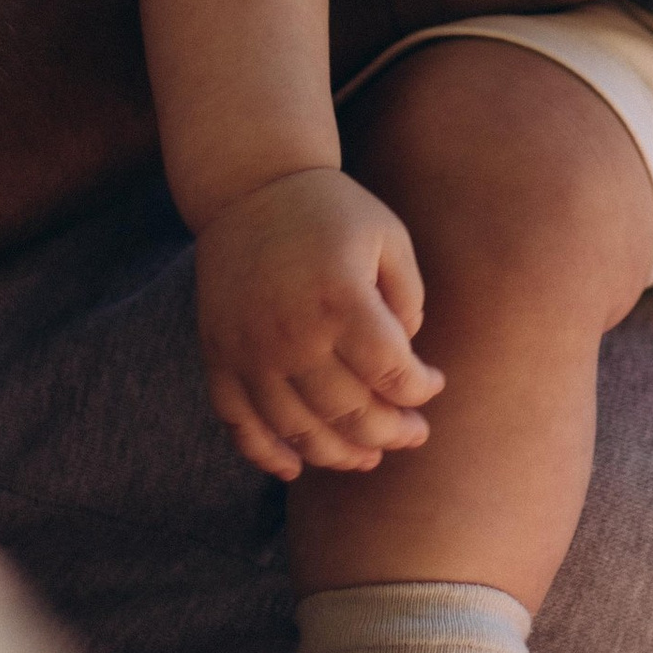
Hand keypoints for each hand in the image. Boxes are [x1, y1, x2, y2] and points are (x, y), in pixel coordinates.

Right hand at [193, 167, 443, 482]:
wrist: (251, 186)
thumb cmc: (332, 211)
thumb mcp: (389, 236)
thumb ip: (408, 298)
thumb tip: (407, 358)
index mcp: (341, 297)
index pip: (391, 371)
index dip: (420, 389)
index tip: (433, 384)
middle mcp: (292, 332)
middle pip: (348, 412)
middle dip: (390, 432)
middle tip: (413, 434)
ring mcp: (249, 350)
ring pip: (297, 431)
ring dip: (337, 454)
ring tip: (368, 456)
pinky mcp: (219, 356)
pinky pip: (239, 423)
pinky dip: (265, 454)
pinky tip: (295, 467)